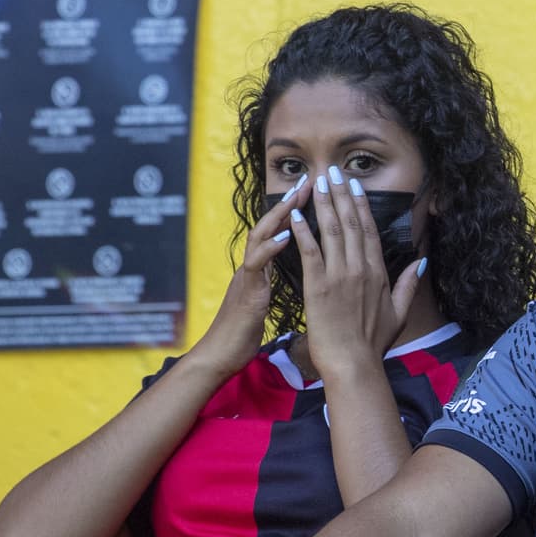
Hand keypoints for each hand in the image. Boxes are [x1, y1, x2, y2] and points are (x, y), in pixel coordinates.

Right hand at [189, 174, 307, 372]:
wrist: (220, 356)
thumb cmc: (243, 333)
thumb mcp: (263, 303)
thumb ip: (271, 283)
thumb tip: (283, 275)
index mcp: (261, 269)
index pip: (279, 232)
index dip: (295, 211)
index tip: (315, 192)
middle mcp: (252, 267)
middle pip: (269, 226)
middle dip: (289, 202)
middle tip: (309, 180)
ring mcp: (247, 277)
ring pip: (259, 237)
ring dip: (278, 216)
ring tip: (296, 197)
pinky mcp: (245, 293)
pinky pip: (256, 265)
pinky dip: (269, 248)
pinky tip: (284, 236)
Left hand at [290, 167, 422, 379]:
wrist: (354, 364)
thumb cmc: (373, 343)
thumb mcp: (399, 314)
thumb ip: (409, 285)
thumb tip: (421, 261)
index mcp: (378, 273)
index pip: (368, 230)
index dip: (360, 205)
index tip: (354, 185)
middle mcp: (360, 268)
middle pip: (350, 223)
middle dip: (340, 194)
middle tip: (332, 171)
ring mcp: (339, 276)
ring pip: (331, 231)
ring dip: (323, 204)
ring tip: (316, 182)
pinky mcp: (318, 287)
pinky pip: (310, 252)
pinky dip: (302, 231)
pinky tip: (296, 214)